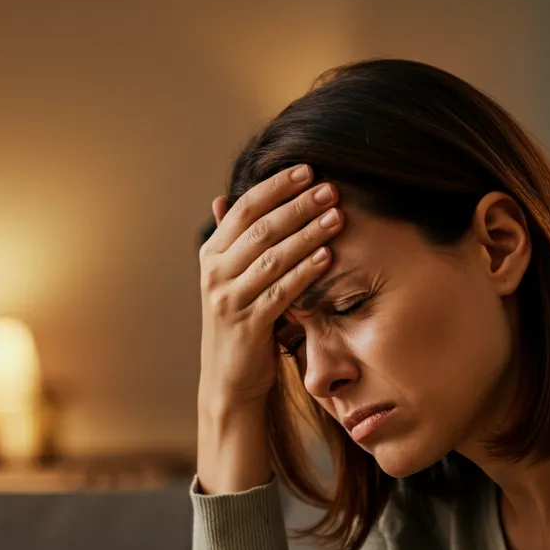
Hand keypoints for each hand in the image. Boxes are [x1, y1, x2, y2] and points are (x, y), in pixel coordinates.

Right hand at [198, 163, 344, 411]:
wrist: (228, 380)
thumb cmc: (239, 323)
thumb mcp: (230, 279)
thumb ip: (231, 241)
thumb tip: (223, 198)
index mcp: (212, 255)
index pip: (245, 209)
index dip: (276, 187)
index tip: (307, 170)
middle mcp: (215, 274)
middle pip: (261, 229)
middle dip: (299, 206)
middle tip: (331, 189)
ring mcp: (229, 300)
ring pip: (272, 258)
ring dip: (308, 234)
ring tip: (337, 217)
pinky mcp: (247, 326)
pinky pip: (280, 292)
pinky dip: (305, 272)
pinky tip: (327, 256)